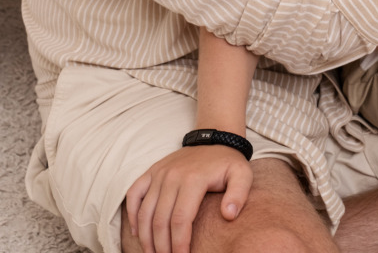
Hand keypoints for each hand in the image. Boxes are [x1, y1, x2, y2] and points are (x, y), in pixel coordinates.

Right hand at [126, 145, 252, 252]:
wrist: (214, 138)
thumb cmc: (228, 162)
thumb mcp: (242, 175)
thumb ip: (239, 195)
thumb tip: (228, 215)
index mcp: (193, 179)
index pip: (180, 220)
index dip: (179, 244)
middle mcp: (172, 176)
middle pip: (160, 220)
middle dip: (161, 246)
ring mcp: (160, 172)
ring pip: (145, 211)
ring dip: (146, 237)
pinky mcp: (152, 170)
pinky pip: (134, 193)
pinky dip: (131, 214)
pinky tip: (137, 232)